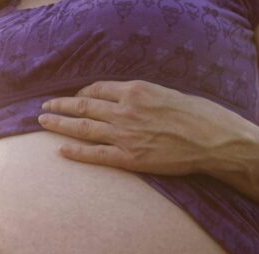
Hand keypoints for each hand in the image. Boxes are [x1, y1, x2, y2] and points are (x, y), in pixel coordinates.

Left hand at [37, 79, 258, 176]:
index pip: (98, 89)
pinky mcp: (130, 158)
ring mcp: (125, 135)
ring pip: (83, 127)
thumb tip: (126, 100)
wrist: (215, 141)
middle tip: (44, 107)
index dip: (82, 93)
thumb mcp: (168, 94)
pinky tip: (61, 150)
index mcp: (137, 90)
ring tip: (43, 122)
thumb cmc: (199, 116)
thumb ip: (143, 97)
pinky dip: (75, 152)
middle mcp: (126, 110)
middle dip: (61, 106)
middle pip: (84, 106)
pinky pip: (95, 154)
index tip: (74, 97)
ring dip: (60, 124)